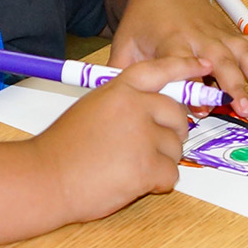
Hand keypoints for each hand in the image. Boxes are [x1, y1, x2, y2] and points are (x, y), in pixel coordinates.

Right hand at [31, 57, 197, 221]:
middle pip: (178, 115)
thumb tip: (153, 110)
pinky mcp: (148, 166)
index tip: (204, 63)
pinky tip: (132, 183)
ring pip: (176, 148)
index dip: (184, 66)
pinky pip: (172, 174)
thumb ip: (123, 104)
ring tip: (127, 168)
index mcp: (119, 89)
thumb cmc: (62, 149)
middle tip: (148, 147)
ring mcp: (143, 136)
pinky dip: (158, 183)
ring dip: (161, 161)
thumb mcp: (91, 109)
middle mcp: (135, 107)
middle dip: (172, 133)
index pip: (160, 70)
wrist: (43, 179)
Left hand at [108, 0, 247, 114]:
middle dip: (234, 84)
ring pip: (243, 52)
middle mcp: (199, 36)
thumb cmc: (144, 19)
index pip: (184, 63)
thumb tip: (115, 102)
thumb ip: (120, 73)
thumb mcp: (125, 43)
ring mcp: (218, 33)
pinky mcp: (230, 33)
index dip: (193, 84)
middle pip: (220, 59)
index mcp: (171, 40)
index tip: (201, 106)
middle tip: (244, 109)